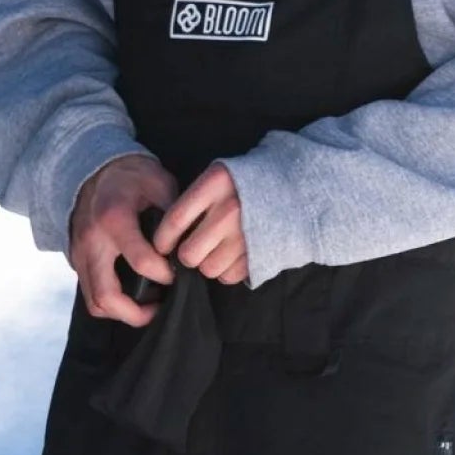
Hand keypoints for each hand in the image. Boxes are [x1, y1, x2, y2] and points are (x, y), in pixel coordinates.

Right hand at [68, 152, 179, 324]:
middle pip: (107, 296)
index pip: (142, 262)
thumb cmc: (133, 176)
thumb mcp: (160, 184)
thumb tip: (192, 246)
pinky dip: (112, 303)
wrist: (96, 168)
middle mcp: (91, 240)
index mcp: (114, 219)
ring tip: (149, 306)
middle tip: (161, 308)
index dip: (166, 275)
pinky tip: (134, 295)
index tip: (180, 273)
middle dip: (137, 313)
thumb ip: (175, 215)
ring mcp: (79, 253)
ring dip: (122, 313)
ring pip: (95, 302)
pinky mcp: (77, 260)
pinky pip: (91, 293)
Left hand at [154, 160, 248, 284]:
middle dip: (187, 256)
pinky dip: (227, 271)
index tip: (161, 247)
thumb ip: (194, 201)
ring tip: (217, 250)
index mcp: (215, 184)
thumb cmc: (245, 185)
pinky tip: (233, 255)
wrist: (293, 188)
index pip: (175, 220)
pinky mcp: (260, 253)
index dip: (162, 239)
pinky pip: (229, 277)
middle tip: (194, 248)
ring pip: (208, 269)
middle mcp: (229, 210)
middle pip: (189, 253)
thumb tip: (168, 236)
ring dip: (208, 264)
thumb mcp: (218, 177)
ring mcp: (246, 234)